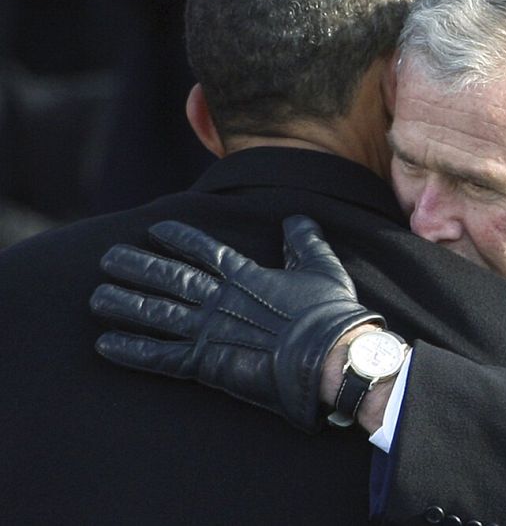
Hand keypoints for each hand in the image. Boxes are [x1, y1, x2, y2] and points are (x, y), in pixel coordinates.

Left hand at [90, 216, 383, 432]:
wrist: (330, 356)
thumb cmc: (330, 314)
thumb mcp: (321, 267)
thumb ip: (304, 241)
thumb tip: (297, 219)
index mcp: (246, 275)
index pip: (204, 250)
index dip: (178, 238)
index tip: (155, 229)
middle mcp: (220, 299)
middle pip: (169, 278)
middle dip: (137, 266)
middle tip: (108, 257)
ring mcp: (210, 330)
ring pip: (157, 313)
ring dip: (125, 304)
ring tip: (96, 297)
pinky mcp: (207, 364)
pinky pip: (161, 356)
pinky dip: (133, 351)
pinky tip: (105, 344)